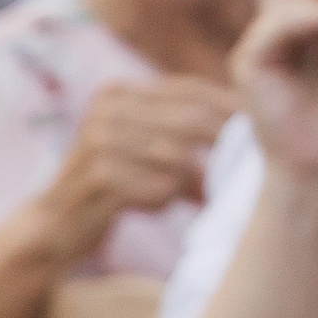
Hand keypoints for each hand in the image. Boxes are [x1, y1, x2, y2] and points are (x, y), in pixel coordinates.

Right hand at [40, 74, 235, 257]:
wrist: (55, 226)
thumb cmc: (120, 184)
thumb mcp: (149, 147)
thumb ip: (187, 127)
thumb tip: (254, 123)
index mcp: (119, 91)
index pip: (192, 91)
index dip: (231, 111)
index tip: (261, 133)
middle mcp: (104, 108)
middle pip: (191, 122)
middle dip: (224, 149)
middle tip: (246, 171)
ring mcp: (97, 140)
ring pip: (179, 157)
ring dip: (197, 182)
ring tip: (201, 195)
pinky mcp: (96, 177)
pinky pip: (161, 187)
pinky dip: (167, 200)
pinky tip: (157, 207)